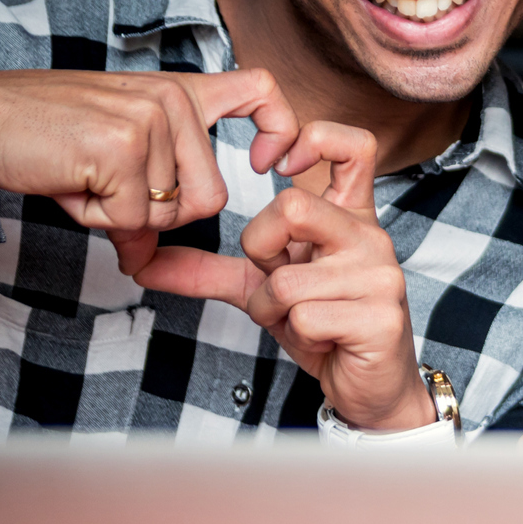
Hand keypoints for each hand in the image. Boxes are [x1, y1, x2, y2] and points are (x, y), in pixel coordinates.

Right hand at [0, 68, 300, 274]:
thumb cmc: (44, 134)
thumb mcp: (117, 143)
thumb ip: (158, 180)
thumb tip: (158, 253)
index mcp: (179, 91)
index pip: (261, 89)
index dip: (281, 129)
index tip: (271, 162)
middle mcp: (172, 99)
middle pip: (209, 196)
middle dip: (156, 214)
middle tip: (102, 183)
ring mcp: (148, 120)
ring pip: (170, 212)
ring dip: (120, 215)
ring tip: (82, 176)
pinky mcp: (121, 148)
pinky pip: (130, 218)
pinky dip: (95, 218)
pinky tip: (67, 181)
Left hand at [131, 122, 431, 431]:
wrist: (370, 385)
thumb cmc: (325, 327)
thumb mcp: (262, 290)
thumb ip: (210, 270)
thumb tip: (142, 263)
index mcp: (350, 218)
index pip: (353, 145)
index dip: (313, 138)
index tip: (276, 165)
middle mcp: (371, 237)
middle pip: (294, 206)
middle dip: (260, 249)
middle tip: (276, 276)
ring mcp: (380, 276)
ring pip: (287, 280)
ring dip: (272, 310)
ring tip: (302, 320)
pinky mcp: (380, 317)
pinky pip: (303, 317)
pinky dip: (296, 335)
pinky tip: (322, 339)